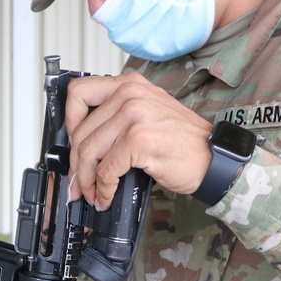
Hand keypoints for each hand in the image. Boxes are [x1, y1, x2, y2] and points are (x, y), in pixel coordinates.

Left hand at [64, 73, 212, 209]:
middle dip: (75, 163)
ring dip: (86, 180)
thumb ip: (117, 116)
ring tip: (91, 193)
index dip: (68, 120)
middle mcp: (129, 94)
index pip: (79, 91)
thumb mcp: (148, 113)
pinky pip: (106, 170)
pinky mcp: (138, 140)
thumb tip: (84, 141)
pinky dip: (102, 188)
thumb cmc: (183, 141)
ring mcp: (134, 115)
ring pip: (88, 151)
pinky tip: (106, 196)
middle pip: (80, 129)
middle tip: (77, 182)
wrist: (212, 158)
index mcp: (129, 84)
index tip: (72, 142)